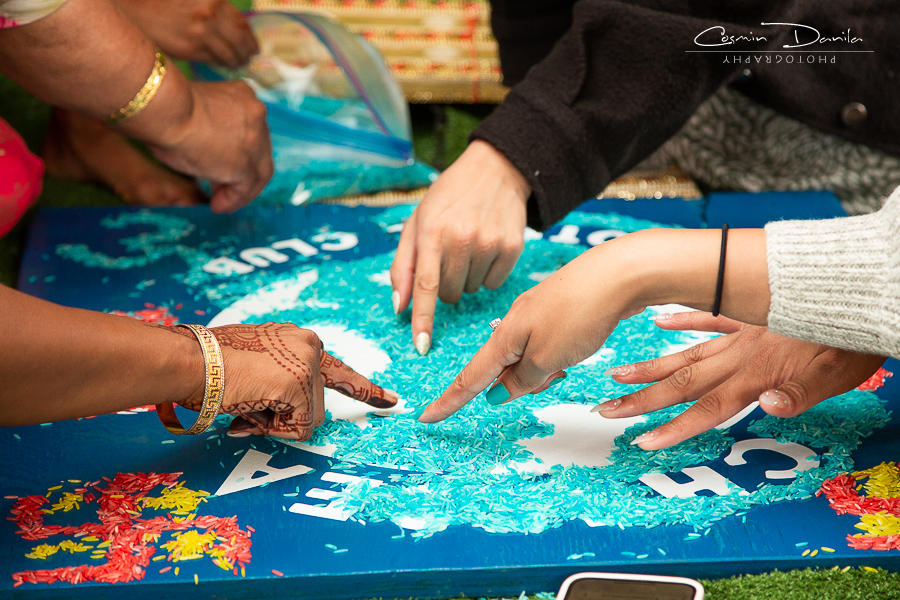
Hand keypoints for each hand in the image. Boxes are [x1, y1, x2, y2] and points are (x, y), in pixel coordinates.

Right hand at [115, 0, 258, 68]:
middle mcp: (210, 11)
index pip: (240, 21)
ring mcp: (201, 30)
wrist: (135, 13)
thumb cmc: (162, 6)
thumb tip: (234, 29)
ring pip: (230, 52)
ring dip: (237, 61)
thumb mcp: (192, 1)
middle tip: (250, 58)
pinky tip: (225, 66)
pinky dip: (223, 64)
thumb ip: (213, 10)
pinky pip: (215, 60)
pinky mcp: (191, 47)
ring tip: (239, 64)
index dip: (250, 36)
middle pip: (240, 38)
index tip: (255, 46)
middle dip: (247, 51)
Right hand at [149, 80, 272, 212]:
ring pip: (257, 172)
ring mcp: (255, 141)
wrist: (166, 109)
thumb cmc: (166, 106)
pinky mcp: (246, 165)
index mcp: (243, 95)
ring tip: (220, 201)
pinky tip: (218, 205)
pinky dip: (234, 200)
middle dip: (242, 169)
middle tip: (220, 184)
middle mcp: (256, 115)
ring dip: (240, 190)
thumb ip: (207, 122)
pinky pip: (245, 189)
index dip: (239, 148)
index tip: (221, 160)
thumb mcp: (194, 107)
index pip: (251, 128)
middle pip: (258, 150)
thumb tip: (198, 143)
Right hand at [178, 323, 397, 439]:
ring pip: (308, 419)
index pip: (340, 371)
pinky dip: (271, 428)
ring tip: (246, 400)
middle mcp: (311, 347)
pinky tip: (250, 406)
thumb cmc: (212, 364)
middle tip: (250, 401)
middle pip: (315, 406)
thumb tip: (295, 416)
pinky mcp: (299, 384)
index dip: (366, 390)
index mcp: (302, 341)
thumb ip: (282, 381)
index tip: (391, 401)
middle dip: (282, 415)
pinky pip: (297, 428)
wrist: (192, 361)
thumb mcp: (257, 363)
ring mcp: (307, 365)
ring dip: (274, 421)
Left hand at [390, 140, 530, 354]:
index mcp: (432, 232)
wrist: (496, 170)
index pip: (426, 286)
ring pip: (470, 291)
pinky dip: (487, 273)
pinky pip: (493, 284)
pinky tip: (487, 247)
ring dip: (466, 277)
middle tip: (448, 255)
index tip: (422, 346)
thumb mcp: (417, 222)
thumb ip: (404, 266)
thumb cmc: (448, 198)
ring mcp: (489, 243)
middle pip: (448, 295)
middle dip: (444, 283)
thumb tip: (399, 307)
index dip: (423, 320)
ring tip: (469, 245)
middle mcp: (461, 239)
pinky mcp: (512, 248)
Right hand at [418, 242, 631, 422]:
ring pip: (528, 356)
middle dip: (520, 383)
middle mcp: (515, 322)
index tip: (426, 417)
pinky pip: (547, 343)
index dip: (449, 401)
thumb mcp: (548, 358)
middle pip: (502, 367)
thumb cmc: (580, 313)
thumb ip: (522, 379)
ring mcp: (538, 313)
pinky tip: (577, 348)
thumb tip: (499, 392)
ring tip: (571, 359)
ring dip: (543, 368)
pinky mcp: (559, 309)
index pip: (470, 378)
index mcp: (505, 336)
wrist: (618, 271)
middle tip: (555, 374)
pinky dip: (556, 354)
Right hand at [595, 312, 884, 449]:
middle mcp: (740, 356)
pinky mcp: (747, 314)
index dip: (675, 427)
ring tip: (617, 375)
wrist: (858, 290)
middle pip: (682, 382)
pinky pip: (709, 315)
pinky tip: (659, 321)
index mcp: (758, 375)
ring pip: (686, 353)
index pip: (708, 407)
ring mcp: (740, 334)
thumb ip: (800, 393)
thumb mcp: (839, 374)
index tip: (643, 441)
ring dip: (650, 366)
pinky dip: (682, 318)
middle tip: (606, 410)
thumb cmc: (853, 340)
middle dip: (642, 400)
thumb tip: (767, 408)